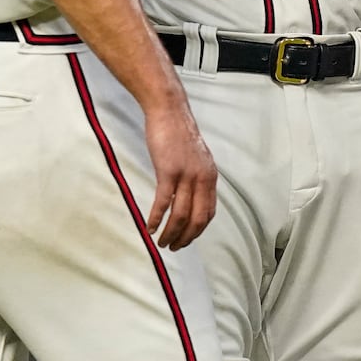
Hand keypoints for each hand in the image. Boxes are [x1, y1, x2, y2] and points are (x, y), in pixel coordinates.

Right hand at [142, 102, 217, 249]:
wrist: (169, 111)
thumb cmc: (178, 133)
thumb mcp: (196, 157)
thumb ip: (196, 176)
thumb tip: (190, 195)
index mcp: (210, 176)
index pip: (209, 212)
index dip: (198, 231)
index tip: (187, 240)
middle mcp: (202, 178)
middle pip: (198, 219)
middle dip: (186, 238)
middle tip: (173, 248)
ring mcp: (186, 175)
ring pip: (181, 214)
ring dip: (171, 233)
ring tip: (161, 243)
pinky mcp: (168, 171)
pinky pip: (164, 202)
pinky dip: (157, 218)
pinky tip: (149, 228)